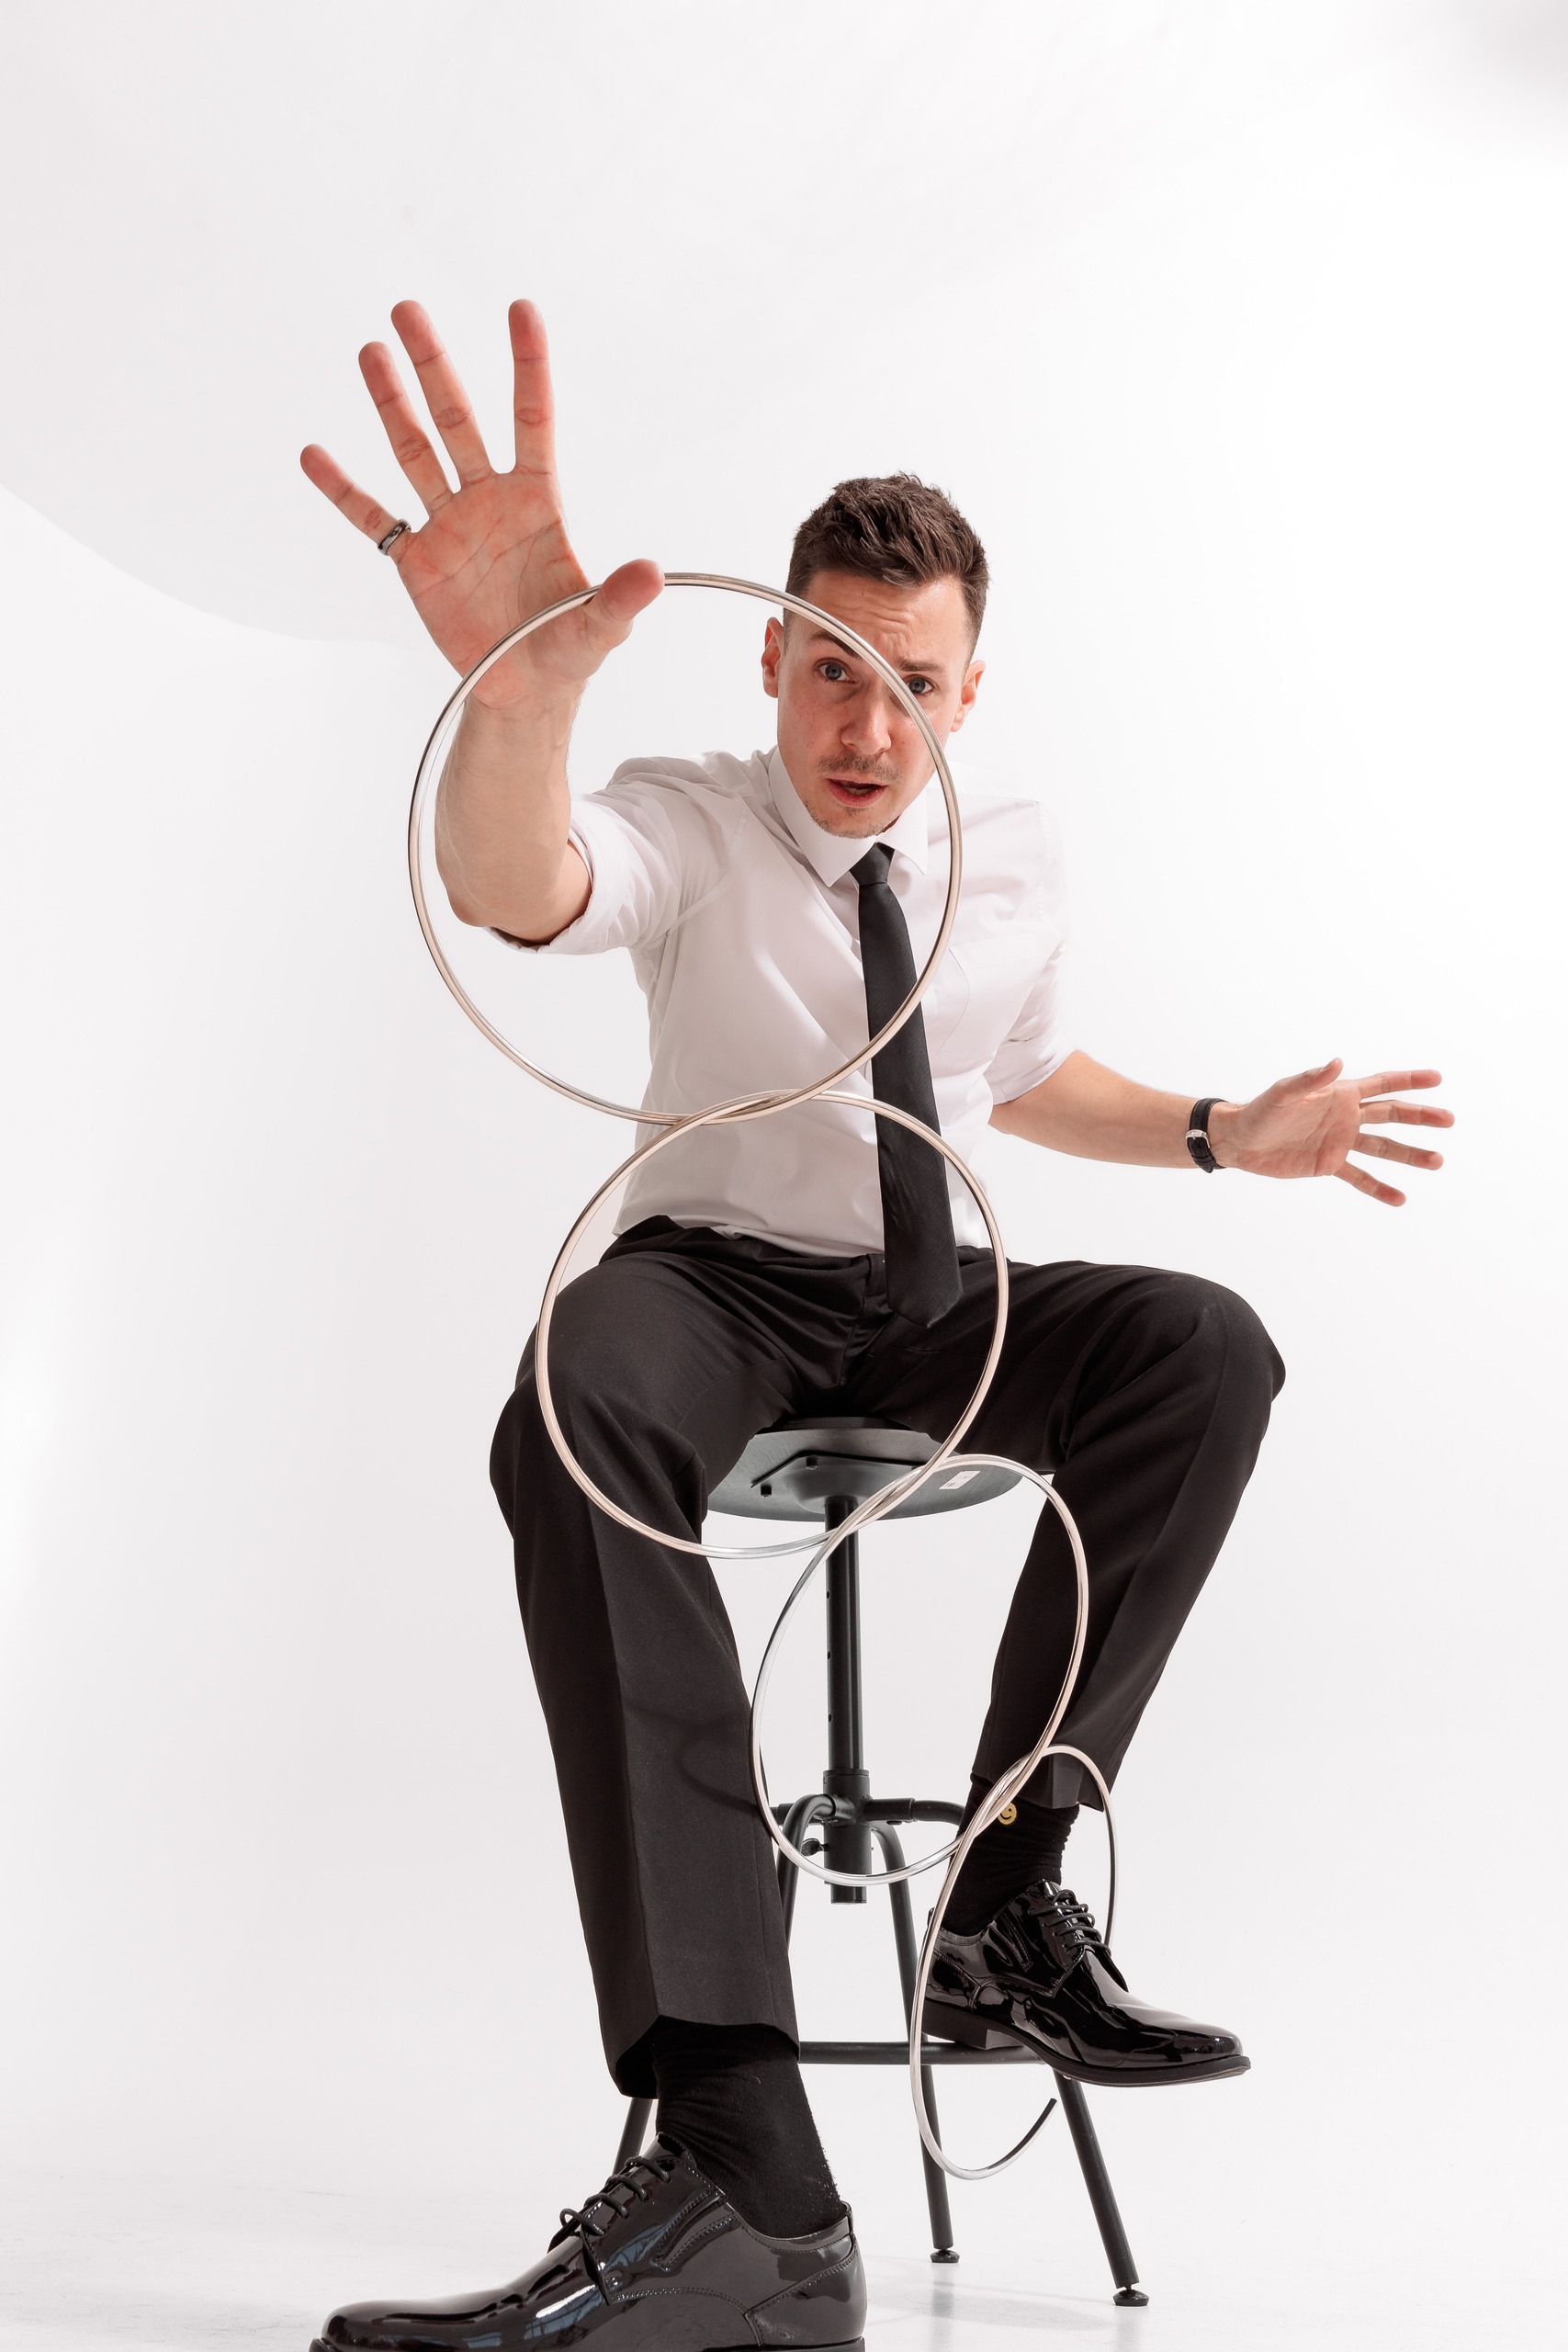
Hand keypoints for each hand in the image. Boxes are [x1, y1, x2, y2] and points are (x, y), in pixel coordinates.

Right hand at [300, 299, 660, 709]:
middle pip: (457, 420)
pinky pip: (374, 520)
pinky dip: (343, 490)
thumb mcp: (602, 628)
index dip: (527, 367)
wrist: (524, 692)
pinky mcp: (417, 561)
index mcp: (536, 502)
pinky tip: (313, 454)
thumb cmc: (569, 650)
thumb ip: (620, 599)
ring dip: (390, 403)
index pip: (532, 421)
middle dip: (434, 366)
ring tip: (372, 352)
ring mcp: (449, 526)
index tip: (521, 309)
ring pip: (414, 451)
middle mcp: (488, 500)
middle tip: (407, 310)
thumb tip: (653, 574)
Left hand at [1210, 1061, 1451, 1206]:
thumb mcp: (1283, 1094)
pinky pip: (1360, 1177)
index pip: (1382, 1084)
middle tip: (1449, 1120)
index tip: (1438, 1078)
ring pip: (1383, 1148)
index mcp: (1340, 1094)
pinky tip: (1400, 1198)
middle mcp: (1346, 1116)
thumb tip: (1337, 1061)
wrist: (1239, 1142)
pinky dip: (1379, 1188)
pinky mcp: (1329, 1164)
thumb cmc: (1259, 1111)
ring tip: (1437, 1162)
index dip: (1409, 1080)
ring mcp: (1340, 1141)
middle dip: (1420, 1117)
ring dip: (1409, 1155)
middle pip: (1391, 1115)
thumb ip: (1310, 1080)